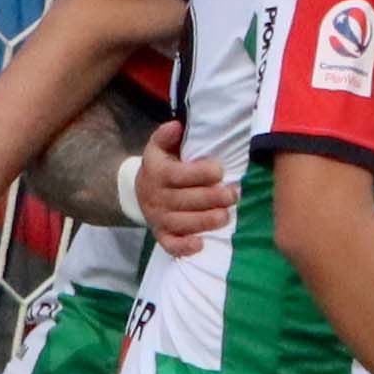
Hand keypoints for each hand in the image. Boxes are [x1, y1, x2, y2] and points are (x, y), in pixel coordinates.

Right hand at [137, 123, 230, 256]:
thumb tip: (176, 126)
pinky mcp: (161, 234)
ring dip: (205, 221)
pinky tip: (200, 244)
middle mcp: (157, 197)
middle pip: (184, 200)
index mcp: (158, 174)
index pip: (179, 175)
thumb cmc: (162, 167)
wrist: (139, 191)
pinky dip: (183, 247)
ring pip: (181, 223)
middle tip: (233, 195)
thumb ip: (165, 137)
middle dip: (212, 198)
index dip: (201, 173)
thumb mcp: (159, 149)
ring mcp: (158, 218)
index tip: (220, 171)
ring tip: (225, 216)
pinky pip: (170, 244)